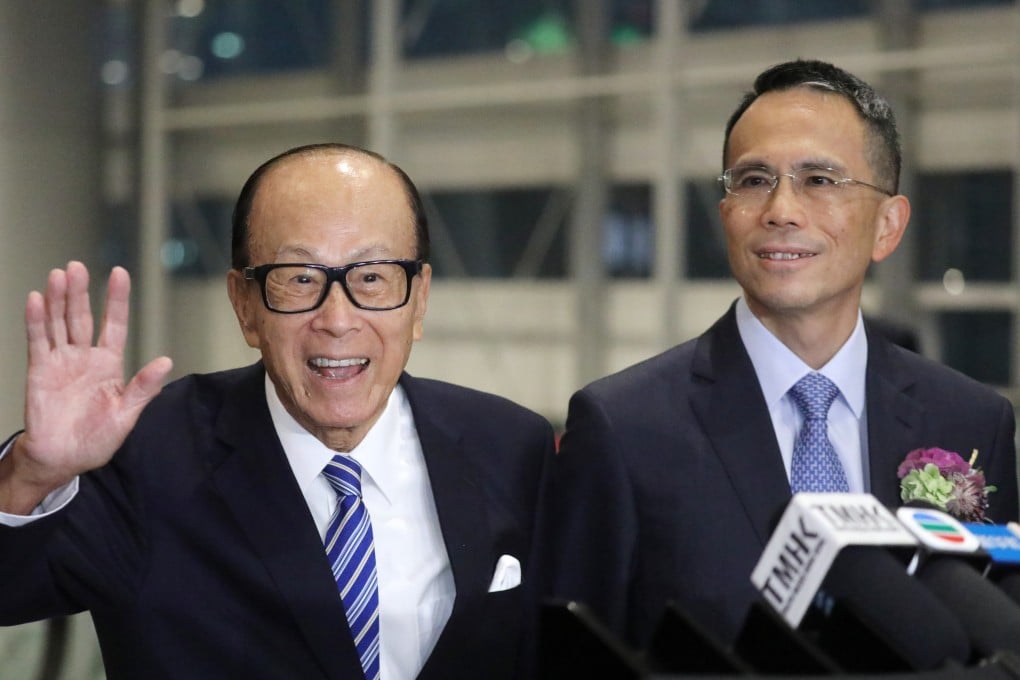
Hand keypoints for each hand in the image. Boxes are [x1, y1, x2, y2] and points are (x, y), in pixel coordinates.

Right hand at [0, 262, 172, 512]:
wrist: (63, 459)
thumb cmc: (96, 440)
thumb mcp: (125, 415)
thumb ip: (143, 388)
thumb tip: (166, 362)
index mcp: (109, 365)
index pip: (114, 324)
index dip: (116, 299)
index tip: (119, 272)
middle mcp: (84, 357)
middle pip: (82, 317)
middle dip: (80, 292)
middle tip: (77, 266)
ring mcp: (61, 361)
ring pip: (59, 323)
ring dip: (58, 299)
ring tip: (58, 275)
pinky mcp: (39, 370)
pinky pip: (38, 341)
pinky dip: (36, 320)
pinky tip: (36, 299)